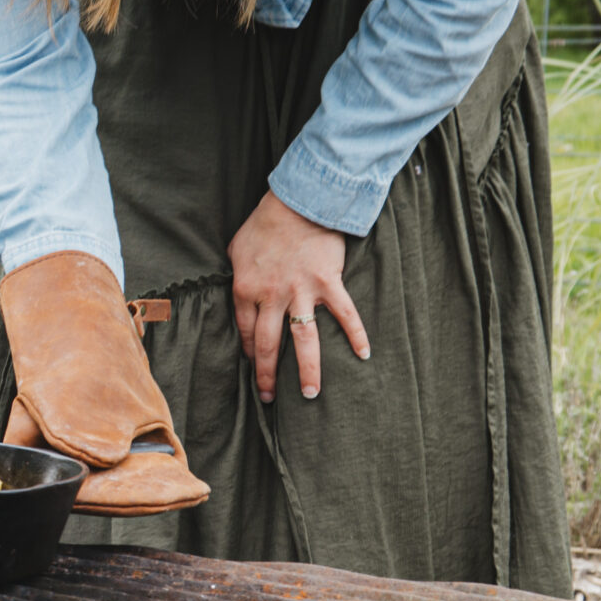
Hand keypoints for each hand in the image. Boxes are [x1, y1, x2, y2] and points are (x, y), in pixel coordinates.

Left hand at [227, 192, 368, 402]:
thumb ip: (238, 276)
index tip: (254, 368)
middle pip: (269, 345)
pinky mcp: (328, 283)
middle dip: (268, 375)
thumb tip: (238, 294)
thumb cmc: (264, 224)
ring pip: (304, 340)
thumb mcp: (236, 250)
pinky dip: (356, 335)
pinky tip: (364, 355)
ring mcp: (302, 292)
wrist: (297, 202)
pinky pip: (345, 315)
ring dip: (308, 370)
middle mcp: (272, 297)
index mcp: (246, 290)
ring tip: (310, 394)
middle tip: (270, 398)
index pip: (247, 332)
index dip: (250, 354)